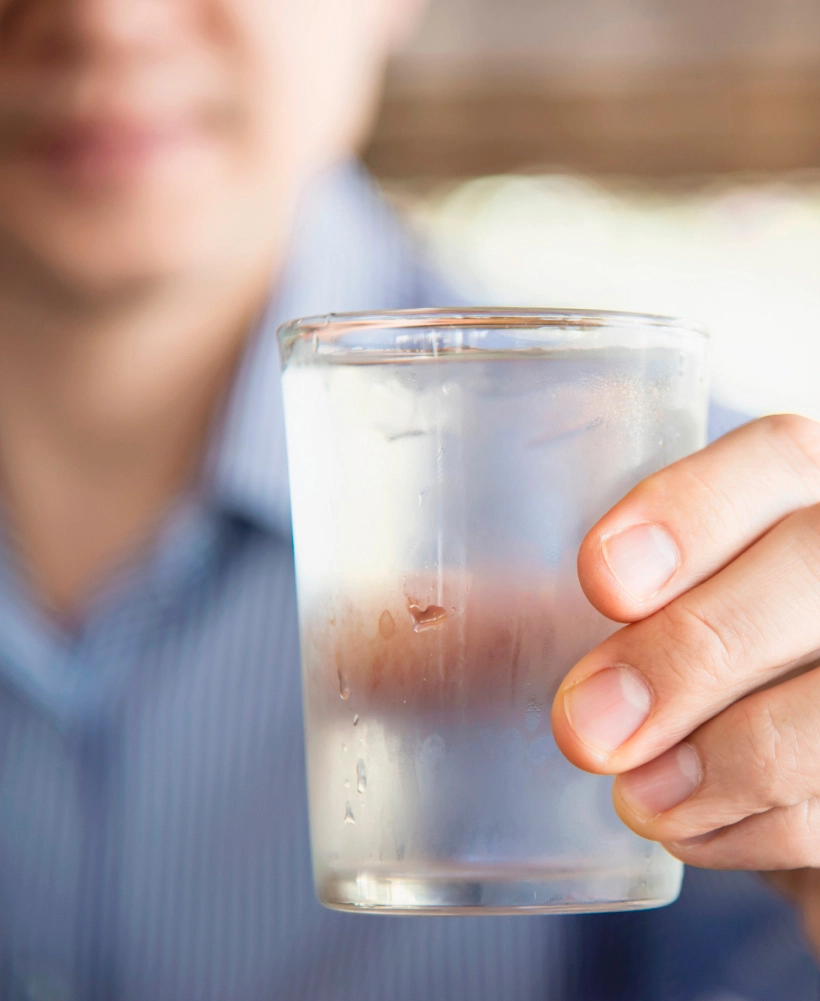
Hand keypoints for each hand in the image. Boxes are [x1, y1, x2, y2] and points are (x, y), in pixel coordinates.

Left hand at [551, 415, 819, 950]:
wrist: (771, 757)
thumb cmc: (666, 655)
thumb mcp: (602, 615)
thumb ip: (503, 614)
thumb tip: (354, 638)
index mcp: (782, 492)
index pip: (774, 457)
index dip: (695, 507)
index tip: (597, 578)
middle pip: (814, 574)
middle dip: (694, 653)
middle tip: (587, 727)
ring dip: (731, 765)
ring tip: (638, 799)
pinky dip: (757, 833)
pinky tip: (689, 827)